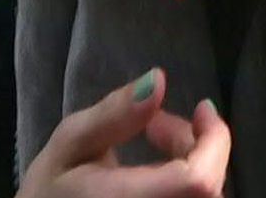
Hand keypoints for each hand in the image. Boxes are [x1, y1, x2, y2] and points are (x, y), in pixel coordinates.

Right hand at [18, 69, 230, 197]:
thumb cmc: (51, 190)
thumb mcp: (68, 144)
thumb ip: (113, 114)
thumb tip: (159, 80)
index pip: (197, 182)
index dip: (214, 141)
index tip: (201, 108)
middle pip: (208, 188)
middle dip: (198, 144)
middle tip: (157, 123)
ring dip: (193, 163)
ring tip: (154, 140)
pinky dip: (187, 184)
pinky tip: (160, 170)